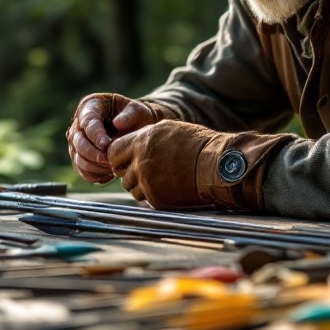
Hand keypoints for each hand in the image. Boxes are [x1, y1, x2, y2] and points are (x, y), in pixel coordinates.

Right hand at [66, 93, 158, 183]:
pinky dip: (92, 175)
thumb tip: (117, 123)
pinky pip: (80, 168)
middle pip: (78, 141)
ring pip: (77, 157)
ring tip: (111, 168)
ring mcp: (77, 141)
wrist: (135, 128)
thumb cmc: (136, 116)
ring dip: (92, 166)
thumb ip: (130, 114)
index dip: (95, 135)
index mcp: (90, 105)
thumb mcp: (137, 110)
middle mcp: (79, 123)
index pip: (88, 121)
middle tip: (109, 161)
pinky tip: (107, 175)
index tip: (106, 145)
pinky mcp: (79, 156)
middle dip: (92, 153)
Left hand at [107, 120, 226, 207]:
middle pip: (121, 173)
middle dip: (130, 172)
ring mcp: (148, 182)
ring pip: (131, 188)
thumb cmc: (197, 145)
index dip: (118, 157)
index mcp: (141, 142)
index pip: (113, 153)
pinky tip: (168, 188)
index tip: (126, 159)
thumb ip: (144, 137)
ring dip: (141, 186)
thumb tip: (130, 144)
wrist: (217, 167)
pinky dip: (153, 195)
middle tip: (146, 170)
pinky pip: (145, 199)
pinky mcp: (157, 199)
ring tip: (160, 179)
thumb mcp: (168, 130)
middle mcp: (141, 162)